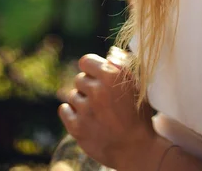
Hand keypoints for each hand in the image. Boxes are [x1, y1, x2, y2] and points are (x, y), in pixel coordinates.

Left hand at [58, 54, 155, 168]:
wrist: (136, 149)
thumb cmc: (138, 114)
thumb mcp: (136, 84)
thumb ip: (122, 65)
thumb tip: (109, 52)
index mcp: (111, 75)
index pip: (85, 61)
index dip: (90, 68)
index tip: (95, 76)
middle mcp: (97, 90)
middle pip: (79, 79)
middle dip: (88, 87)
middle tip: (101, 99)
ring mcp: (85, 109)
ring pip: (72, 95)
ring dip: (81, 101)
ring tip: (96, 112)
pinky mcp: (77, 127)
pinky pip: (64, 110)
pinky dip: (70, 112)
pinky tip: (83, 117)